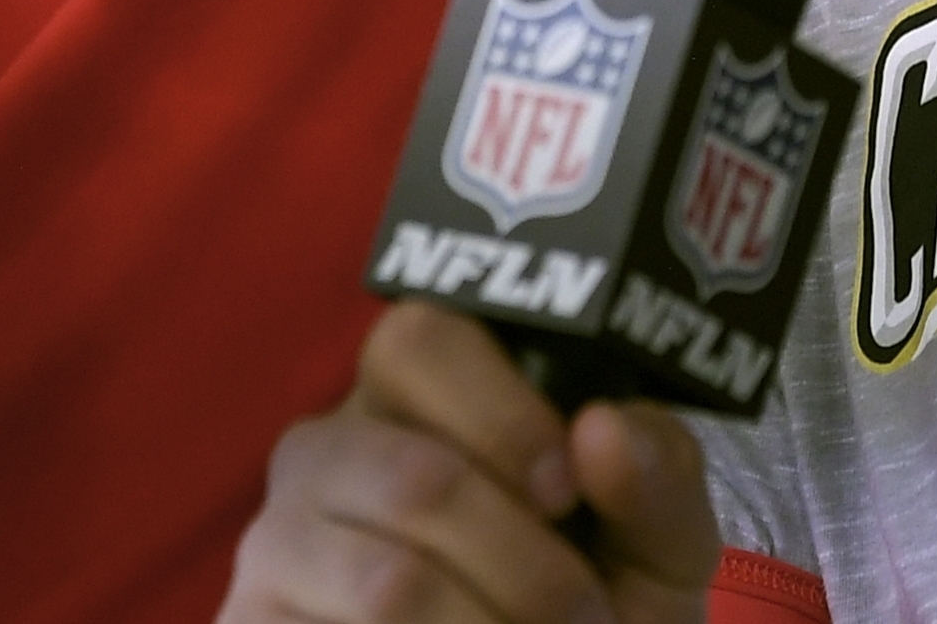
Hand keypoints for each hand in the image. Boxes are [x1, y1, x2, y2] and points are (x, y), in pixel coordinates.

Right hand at [224, 302, 719, 623]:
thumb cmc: (589, 608)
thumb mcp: (657, 547)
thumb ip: (661, 475)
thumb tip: (603, 428)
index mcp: (416, 392)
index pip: (419, 340)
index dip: (503, 416)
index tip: (568, 494)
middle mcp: (327, 452)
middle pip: (413, 474)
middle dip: (524, 564)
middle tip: (580, 616)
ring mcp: (276, 545)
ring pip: (390, 584)